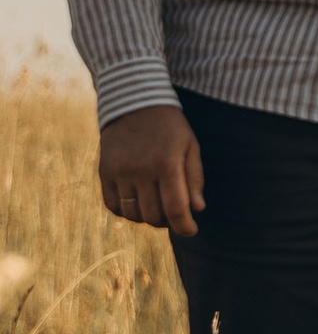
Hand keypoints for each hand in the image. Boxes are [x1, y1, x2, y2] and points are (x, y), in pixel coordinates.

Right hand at [98, 103, 204, 237]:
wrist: (134, 103)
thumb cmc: (169, 127)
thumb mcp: (190, 146)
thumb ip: (194, 178)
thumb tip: (196, 209)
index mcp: (167, 163)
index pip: (175, 208)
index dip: (184, 226)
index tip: (190, 230)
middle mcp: (141, 170)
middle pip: (153, 216)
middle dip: (168, 222)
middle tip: (175, 215)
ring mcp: (119, 172)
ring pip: (133, 215)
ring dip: (147, 218)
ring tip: (157, 207)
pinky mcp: (104, 172)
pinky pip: (113, 206)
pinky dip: (127, 212)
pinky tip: (138, 203)